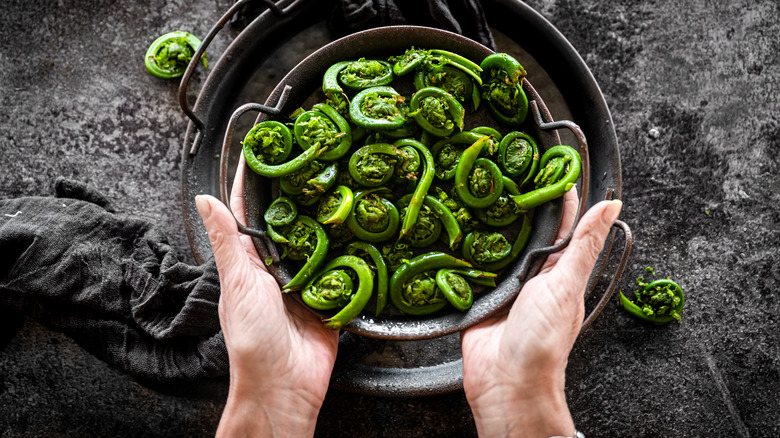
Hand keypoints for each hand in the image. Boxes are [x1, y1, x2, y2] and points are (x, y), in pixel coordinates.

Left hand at [196, 161, 338, 436]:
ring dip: (331, 217)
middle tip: (320, 158)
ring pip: (322, 240)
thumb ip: (228, 242)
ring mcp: (308, 281)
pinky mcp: (334, 296)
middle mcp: (280, 266)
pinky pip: (346, 269)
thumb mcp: (237, 284)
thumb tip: (204, 199)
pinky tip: (366, 228)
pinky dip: (355, 251)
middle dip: (303, 192)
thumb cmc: (252, 340)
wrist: (285, 386)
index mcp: (251, 261)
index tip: (267, 147)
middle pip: (293, 221)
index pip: (251, 211)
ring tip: (347, 183)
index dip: (258, 180)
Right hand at [461, 190, 621, 436]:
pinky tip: (447, 229)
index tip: (546, 158)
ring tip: (469, 188)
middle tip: (496, 166)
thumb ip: (583, 244)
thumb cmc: (543, 339)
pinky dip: (459, 250)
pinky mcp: (475, 295)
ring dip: (483, 222)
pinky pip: (466, 268)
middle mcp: (530, 273)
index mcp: (557, 269)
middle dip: (512, 201)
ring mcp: (501, 284)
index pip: (559, 221)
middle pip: (522, 229)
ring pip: (492, 244)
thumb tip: (613, 205)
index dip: (555, 191)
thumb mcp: (566, 284)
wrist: (506, 382)